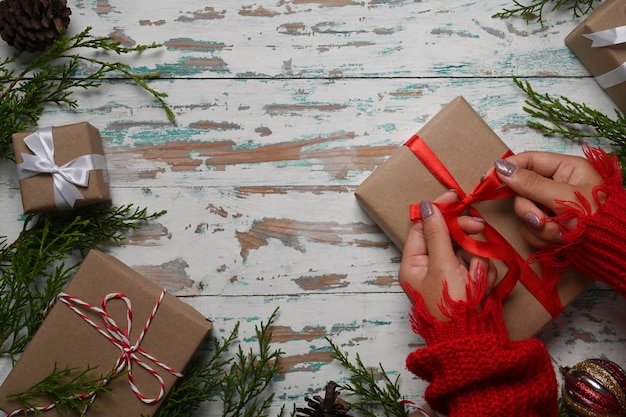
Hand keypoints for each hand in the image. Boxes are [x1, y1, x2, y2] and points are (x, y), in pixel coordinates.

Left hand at [399, 191, 496, 320]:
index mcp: (413, 265)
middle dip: (465, 237)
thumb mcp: (442, 265)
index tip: (455, 198)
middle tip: (479, 228)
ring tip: (476, 280)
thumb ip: (438, 233)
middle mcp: (429, 270)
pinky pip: (478, 268)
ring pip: (467, 252)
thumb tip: (426, 205)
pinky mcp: (468, 287)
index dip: (438, 211)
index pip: (422, 227)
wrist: (474, 343)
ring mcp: (449, 279)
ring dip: (477, 261)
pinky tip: (483, 289)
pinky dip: (483, 276)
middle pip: (447, 237)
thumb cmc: (451, 306)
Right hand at [493, 151, 602, 249]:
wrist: (614, 252)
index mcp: (566, 169)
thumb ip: (530, 183)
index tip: (487, 179)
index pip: (528, 161)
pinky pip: (531, 230)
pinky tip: (560, 241)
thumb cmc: (599, 219)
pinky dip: (543, 237)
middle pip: (522, 192)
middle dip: (530, 209)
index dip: (507, 169)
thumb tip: (501, 168)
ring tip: (559, 233)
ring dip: (539, 226)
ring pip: (526, 213)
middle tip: (541, 218)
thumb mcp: (563, 197)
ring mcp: (553, 208)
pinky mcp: (551, 227)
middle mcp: (557, 186)